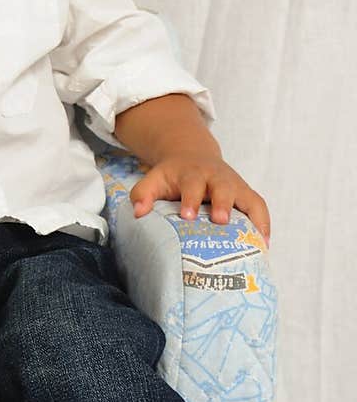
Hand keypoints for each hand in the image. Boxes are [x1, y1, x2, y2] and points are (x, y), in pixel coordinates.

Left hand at [129, 155, 270, 244]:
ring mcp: (235, 185)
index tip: (187, 215)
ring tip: (255, 241)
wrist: (193, 156)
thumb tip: (138, 213)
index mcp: (192, 173)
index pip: (192, 183)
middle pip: (223, 187)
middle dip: (223, 203)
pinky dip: (264, 224)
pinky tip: (264, 245)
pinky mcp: (246, 194)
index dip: (191, 198)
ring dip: (252, 217)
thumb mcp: (154, 179)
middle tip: (220, 220)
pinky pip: (260, 207)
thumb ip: (143, 193)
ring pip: (248, 197)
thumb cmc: (172, 177)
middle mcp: (217, 177)